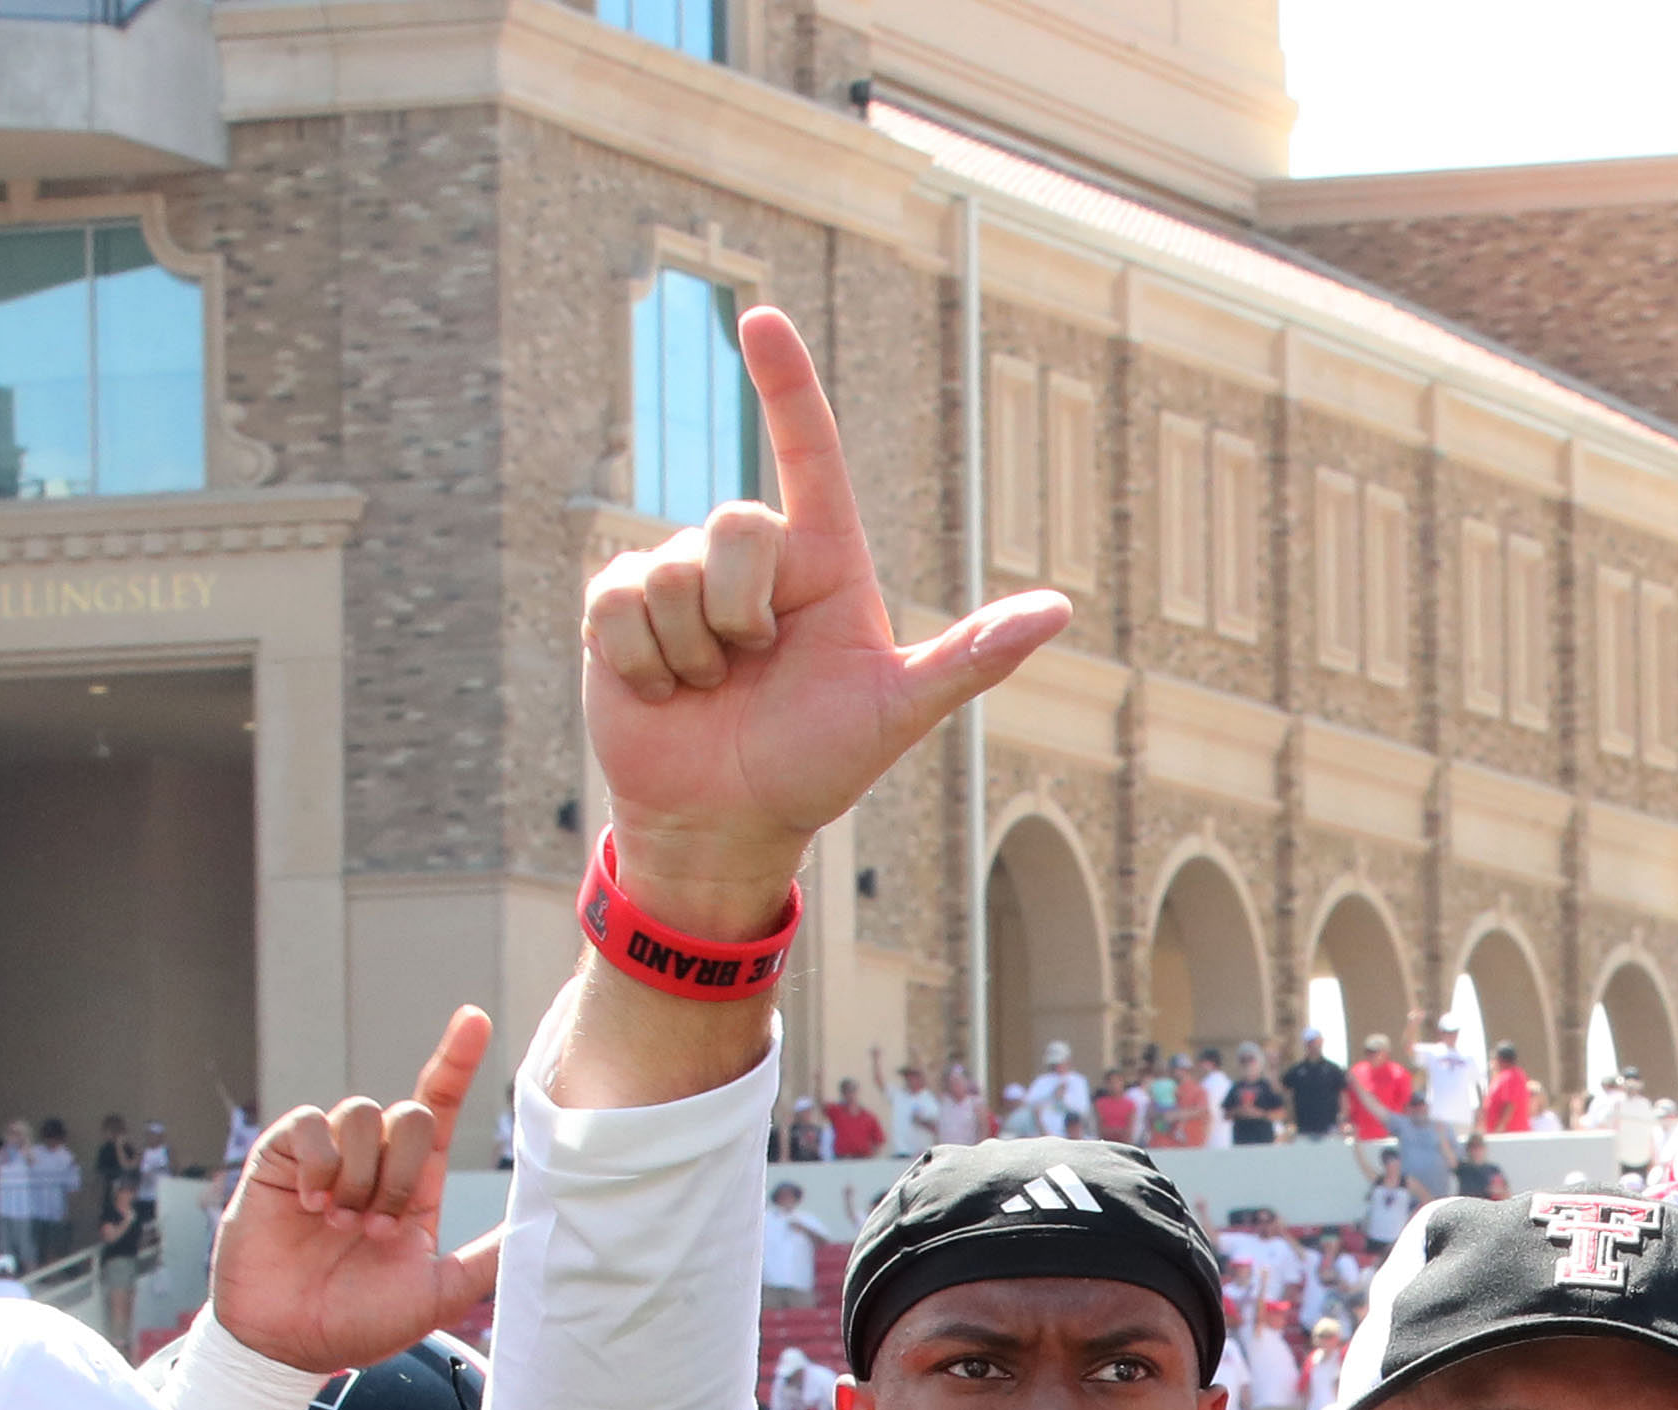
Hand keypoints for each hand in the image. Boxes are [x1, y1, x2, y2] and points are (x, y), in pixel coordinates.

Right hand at [211, 1006, 501, 1376]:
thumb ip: (489, 1260)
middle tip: (377, 1230)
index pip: (440, 1109)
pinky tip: (308, 1204)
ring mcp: (327, 1158)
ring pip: (362, 1115)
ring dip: (361, 1177)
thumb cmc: (359, 1322)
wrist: (287, 1343)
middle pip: (411, 1114)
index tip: (476, 1019)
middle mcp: (375, 1163)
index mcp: (416, 1186)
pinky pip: (311, 1123)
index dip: (456, 1061)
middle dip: (403, 1175)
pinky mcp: (280, 1157)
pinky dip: (319, 1164)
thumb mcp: (438, 1294)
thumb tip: (549, 1231)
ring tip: (340, 1224)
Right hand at [585, 309, 1068, 936]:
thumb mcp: (898, 711)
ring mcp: (683, 579)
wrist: (726, 822)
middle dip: (742, 612)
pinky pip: (619, 599)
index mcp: (823, 560)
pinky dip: (643, 660)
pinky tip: (665, 691)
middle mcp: (754, 560)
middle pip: (734, 526)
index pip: (809, 453)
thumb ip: (972, 657)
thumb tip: (1058, 610)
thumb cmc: (818, 764)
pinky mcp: (621, 608)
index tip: (761, 320)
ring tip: (712, 688)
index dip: (787, 386)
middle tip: (754, 668)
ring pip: (671, 569)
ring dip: (692, 650)